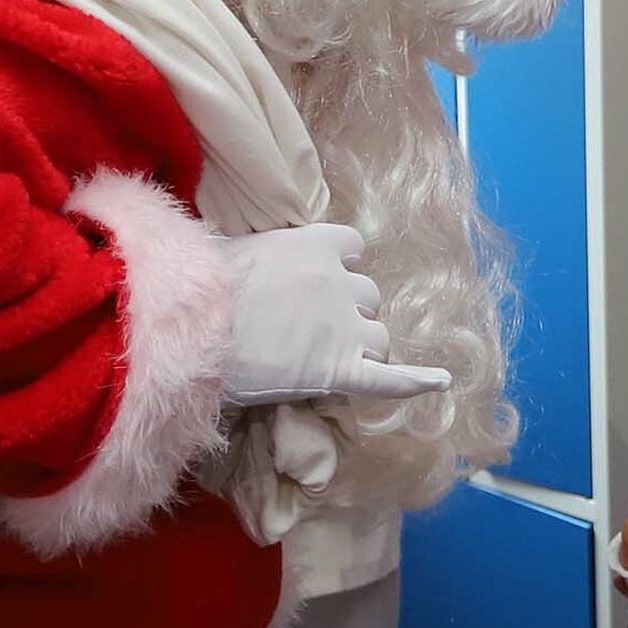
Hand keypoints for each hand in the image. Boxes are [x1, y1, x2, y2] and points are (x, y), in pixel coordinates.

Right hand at [219, 225, 451, 407]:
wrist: (186, 332)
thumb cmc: (198, 289)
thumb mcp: (233, 250)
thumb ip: (264, 254)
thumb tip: (256, 261)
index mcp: (315, 245)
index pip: (353, 249)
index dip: (339, 269)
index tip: (317, 283)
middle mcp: (339, 282)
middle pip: (368, 297)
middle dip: (349, 313)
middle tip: (308, 332)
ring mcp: (343, 328)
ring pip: (378, 337)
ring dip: (359, 348)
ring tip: (322, 361)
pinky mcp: (339, 371)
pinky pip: (388, 380)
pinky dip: (417, 382)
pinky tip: (441, 382)